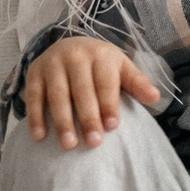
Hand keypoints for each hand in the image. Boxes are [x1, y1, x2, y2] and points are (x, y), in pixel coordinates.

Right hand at [22, 37, 159, 148]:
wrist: (69, 45)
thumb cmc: (101, 65)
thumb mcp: (121, 68)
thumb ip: (137, 83)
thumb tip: (156, 97)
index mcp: (101, 55)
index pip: (105, 81)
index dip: (108, 103)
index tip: (112, 126)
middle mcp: (75, 56)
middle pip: (81, 89)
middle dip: (88, 117)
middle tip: (94, 143)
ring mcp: (52, 63)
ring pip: (57, 94)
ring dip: (62, 120)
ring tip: (68, 145)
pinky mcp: (34, 73)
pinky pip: (33, 96)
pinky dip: (35, 116)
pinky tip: (39, 136)